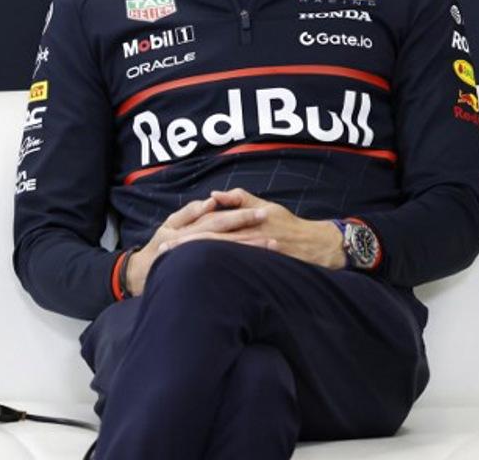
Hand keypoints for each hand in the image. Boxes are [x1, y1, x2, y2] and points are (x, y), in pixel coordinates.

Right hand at [125, 196, 272, 295]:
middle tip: (275, 235)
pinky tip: (257, 269)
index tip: (263, 213)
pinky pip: (223, 273)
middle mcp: (195, 247)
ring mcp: (199, 263)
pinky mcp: (201, 276)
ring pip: (228, 257)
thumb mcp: (171, 225)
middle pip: (228, 241)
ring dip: (251, 254)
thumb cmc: (159, 247)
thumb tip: (210, 202)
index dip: (242, 216)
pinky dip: (240, 270)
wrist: (141, 274)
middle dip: (253, 238)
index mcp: (191, 231)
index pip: (221, 221)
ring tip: (272, 250)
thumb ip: (190, 212)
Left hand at [159, 188, 346, 270]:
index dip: (188, 232)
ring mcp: (254, 254)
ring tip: (175, 272)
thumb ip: (240, 198)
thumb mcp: (266, 206)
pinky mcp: (260, 268)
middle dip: (187, 249)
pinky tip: (202, 284)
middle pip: (213, 242)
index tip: (166, 238)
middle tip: (162, 255)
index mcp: (246, 220)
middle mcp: (249, 237)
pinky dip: (218, 277)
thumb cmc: (288, 225)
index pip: (212, 225)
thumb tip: (214, 194)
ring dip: (198, 263)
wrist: (315, 246)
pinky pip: (236, 272)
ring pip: (222, 258)